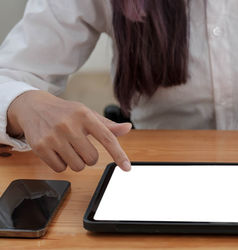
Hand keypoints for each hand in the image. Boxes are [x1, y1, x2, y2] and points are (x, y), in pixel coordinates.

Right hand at [6, 90, 130, 171]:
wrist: (33, 107)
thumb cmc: (66, 113)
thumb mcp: (87, 114)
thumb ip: (107, 125)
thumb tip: (127, 128)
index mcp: (85, 115)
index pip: (107, 138)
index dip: (119, 155)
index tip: (127, 167)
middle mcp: (69, 125)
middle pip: (92, 159)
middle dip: (89, 156)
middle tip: (80, 146)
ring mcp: (53, 136)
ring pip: (77, 166)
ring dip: (76, 161)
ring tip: (68, 147)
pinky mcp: (40, 147)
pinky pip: (60, 169)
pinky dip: (61, 164)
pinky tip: (57, 150)